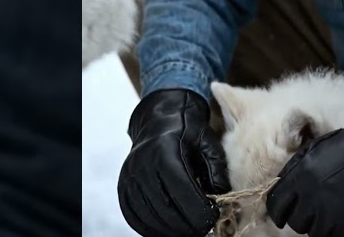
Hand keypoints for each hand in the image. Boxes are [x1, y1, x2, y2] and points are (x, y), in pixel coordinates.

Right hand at [117, 89, 230, 236]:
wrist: (159, 118)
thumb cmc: (188, 131)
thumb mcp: (208, 143)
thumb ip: (216, 169)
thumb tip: (221, 196)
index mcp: (164, 151)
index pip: (181, 191)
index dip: (199, 210)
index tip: (213, 217)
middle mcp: (142, 165)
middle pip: (165, 208)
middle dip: (188, 224)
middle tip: (205, 229)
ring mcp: (129, 177)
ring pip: (149, 216)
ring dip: (171, 230)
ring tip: (190, 231)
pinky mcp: (123, 187)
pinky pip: (133, 216)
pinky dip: (150, 229)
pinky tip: (167, 230)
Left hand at [266, 96, 343, 236]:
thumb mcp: (316, 147)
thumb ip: (297, 166)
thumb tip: (283, 182)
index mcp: (300, 177)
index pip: (276, 205)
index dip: (278, 212)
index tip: (283, 214)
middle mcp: (311, 197)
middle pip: (295, 223)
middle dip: (302, 219)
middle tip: (313, 214)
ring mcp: (331, 213)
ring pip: (315, 233)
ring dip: (321, 227)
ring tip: (331, 217)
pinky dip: (339, 232)